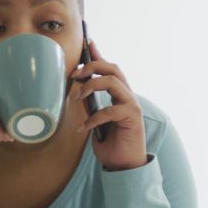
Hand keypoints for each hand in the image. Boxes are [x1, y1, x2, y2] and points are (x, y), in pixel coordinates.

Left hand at [70, 41, 147, 170]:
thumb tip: (78, 90)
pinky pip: (110, 110)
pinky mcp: (132, 117)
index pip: (109, 68)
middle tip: (75, 75)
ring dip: (90, 86)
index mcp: (119, 94)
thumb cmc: (111, 143)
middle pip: (112, 68)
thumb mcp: (95, 120)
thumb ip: (91, 105)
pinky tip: (83, 128)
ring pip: (112, 81)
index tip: (87, 42)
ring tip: (76, 98)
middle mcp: (127, 96)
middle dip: (92, 66)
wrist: (124, 165)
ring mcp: (132, 105)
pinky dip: (93, 118)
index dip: (98, 54)